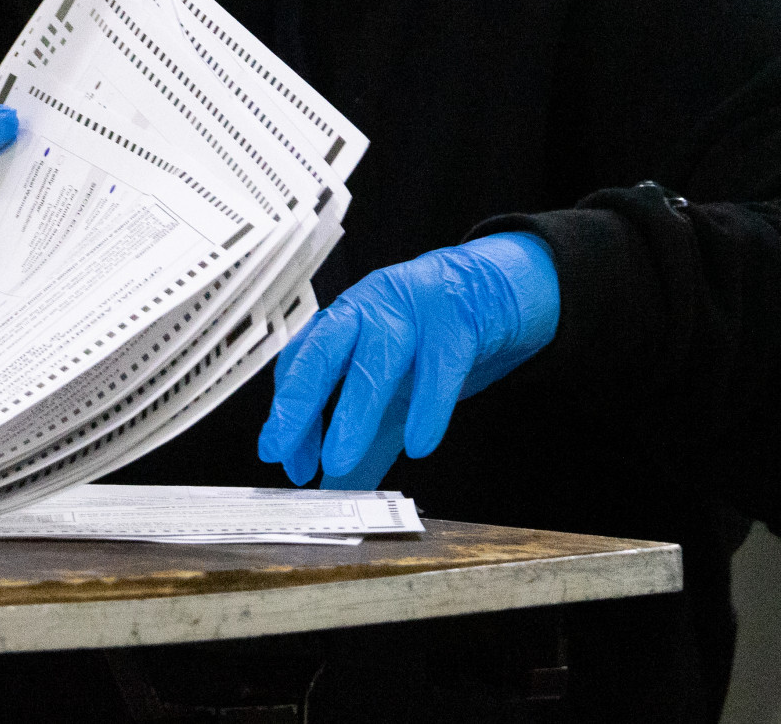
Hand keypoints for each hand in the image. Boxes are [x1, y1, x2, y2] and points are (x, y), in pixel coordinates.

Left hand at [258, 232, 557, 489]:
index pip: (302, 363)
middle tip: (281, 449)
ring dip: (353, 411)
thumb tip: (334, 491)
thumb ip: (367, 438)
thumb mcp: (396, 387)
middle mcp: (371, 309)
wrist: (499, 289)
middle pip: (323, 351)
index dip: (286, 410)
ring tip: (338, 460)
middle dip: (297, 400)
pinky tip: (419, 443)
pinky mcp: (458, 322)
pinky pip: (439, 366)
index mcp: (347, 320)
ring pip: (376, 358)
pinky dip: (427, 407)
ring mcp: (413, 311)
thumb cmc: (436, 336)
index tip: (281, 455)